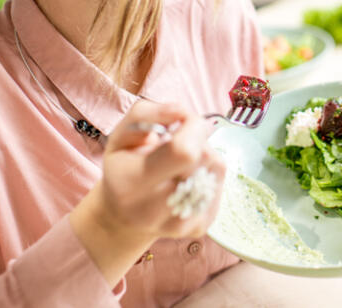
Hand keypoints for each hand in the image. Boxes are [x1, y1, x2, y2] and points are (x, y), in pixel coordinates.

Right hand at [70, 100, 224, 285]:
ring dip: (205, 155)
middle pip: (204, 158)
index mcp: (131, 183)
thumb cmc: (124, 167)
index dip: (192, 127)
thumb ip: (147, 114)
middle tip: (180, 141)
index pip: (183, 151)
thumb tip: (184, 112)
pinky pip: (220, 184)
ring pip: (216, 169)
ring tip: (181, 162)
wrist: (123, 216)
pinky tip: (189, 177)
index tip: (183, 121)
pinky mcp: (200, 228)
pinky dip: (209, 173)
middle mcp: (153, 210)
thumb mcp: (121, 134)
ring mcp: (180, 224)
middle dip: (198, 139)